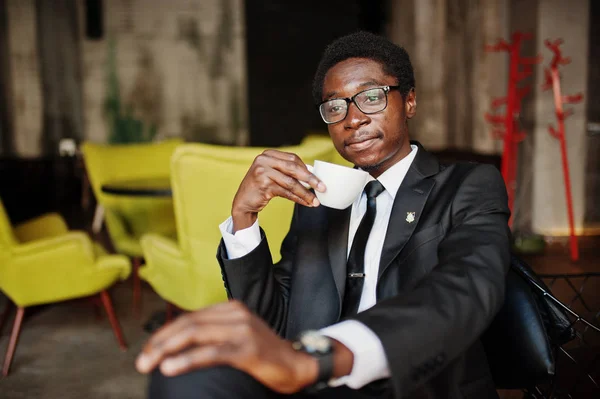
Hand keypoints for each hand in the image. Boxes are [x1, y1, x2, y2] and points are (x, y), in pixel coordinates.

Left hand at [135, 301, 318, 393]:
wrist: (297, 364)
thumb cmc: (264, 355)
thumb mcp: (237, 337)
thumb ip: (214, 334)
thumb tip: (179, 346)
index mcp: (230, 308)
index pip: (189, 317)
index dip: (165, 333)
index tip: (148, 350)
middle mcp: (235, 313)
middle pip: (188, 323)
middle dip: (160, 342)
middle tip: (142, 362)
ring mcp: (242, 329)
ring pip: (195, 334)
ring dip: (166, 349)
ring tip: (149, 364)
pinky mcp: (247, 348)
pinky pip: (211, 352)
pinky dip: (187, 360)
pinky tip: (170, 367)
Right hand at [231, 150, 325, 231]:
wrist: (243, 202)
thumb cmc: (261, 187)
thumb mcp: (272, 174)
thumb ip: (287, 171)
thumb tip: (312, 174)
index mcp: (268, 154)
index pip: (293, 158)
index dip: (307, 169)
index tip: (318, 179)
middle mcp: (264, 160)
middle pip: (293, 168)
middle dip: (310, 179)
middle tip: (322, 188)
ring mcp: (262, 171)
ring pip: (291, 182)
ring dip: (305, 193)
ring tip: (315, 201)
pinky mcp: (263, 185)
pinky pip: (285, 192)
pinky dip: (297, 198)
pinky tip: (305, 203)